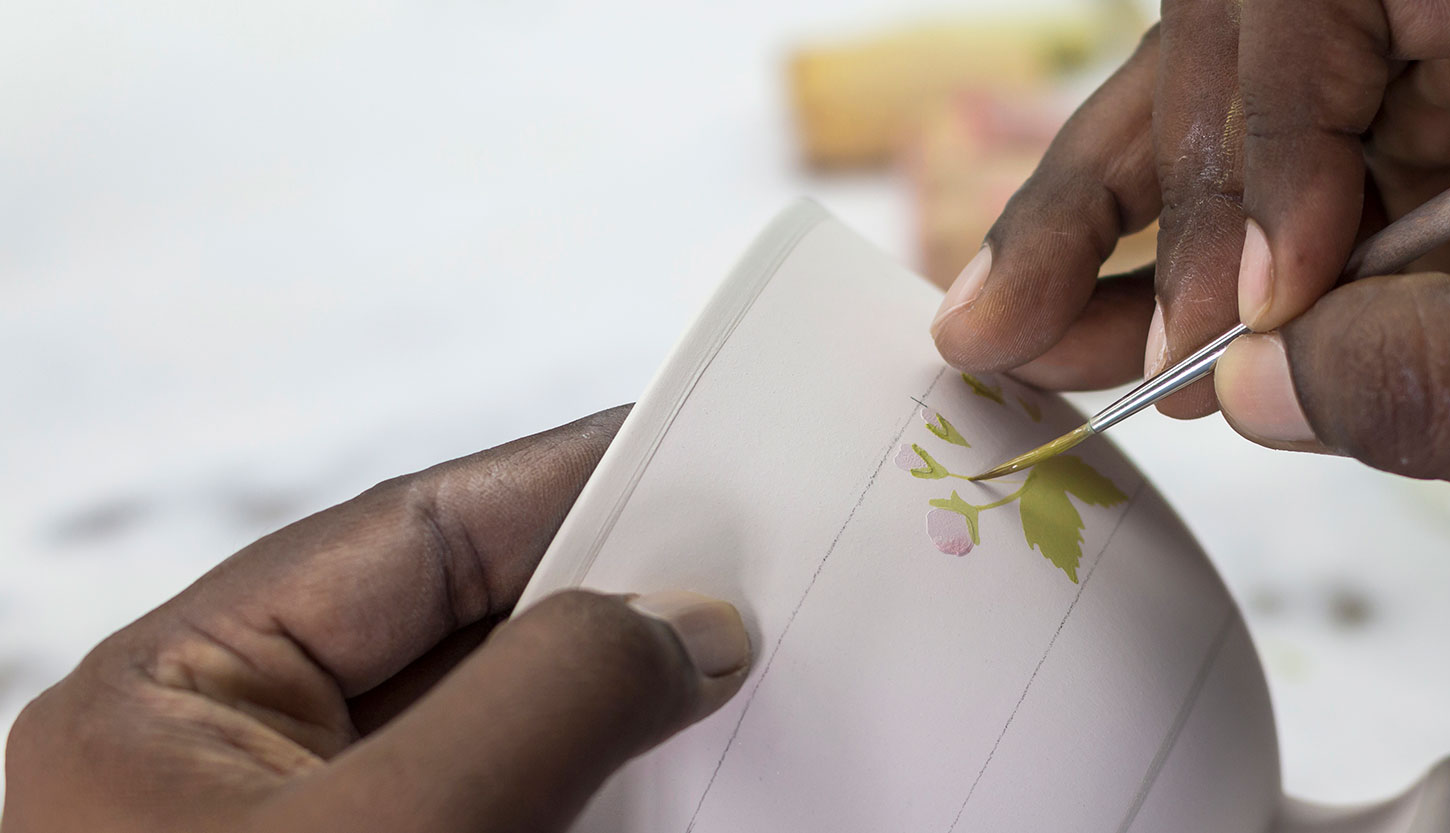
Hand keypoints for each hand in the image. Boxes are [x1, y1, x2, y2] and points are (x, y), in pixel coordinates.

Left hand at [3, 408, 751, 832]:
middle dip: (607, 594)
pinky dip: (598, 786)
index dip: (562, 483)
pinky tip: (687, 774)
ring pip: (493, 728)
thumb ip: (548, 698)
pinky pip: (511, 808)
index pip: (401, 539)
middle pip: (457, 629)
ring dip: (616, 704)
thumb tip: (690, 623)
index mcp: (166, 709)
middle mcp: (234, 770)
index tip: (695, 447)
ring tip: (740, 669)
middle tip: (749, 564)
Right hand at [927, 0, 1449, 715]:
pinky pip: (1226, 240)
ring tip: (997, 328)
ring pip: (1208, 138)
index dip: (1281, 118)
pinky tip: (1067, 347)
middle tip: (1053, 312)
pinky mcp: (1377, 225)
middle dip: (1149, 187)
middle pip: (1250, 50)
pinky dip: (1139, 296)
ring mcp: (1419, 135)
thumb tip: (1261, 380)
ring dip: (1097, 235)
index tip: (1274, 287)